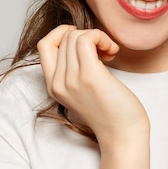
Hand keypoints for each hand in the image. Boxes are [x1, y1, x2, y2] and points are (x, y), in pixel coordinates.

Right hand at [37, 26, 149, 151]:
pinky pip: (87, 39)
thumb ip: (73, 69)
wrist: (123, 134)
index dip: (63, 34)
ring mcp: (72, 80)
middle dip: (87, 36)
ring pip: (75, 36)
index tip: (85, 42)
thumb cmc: (110, 110)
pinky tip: (112, 51)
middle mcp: (58, 83)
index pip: (44, 45)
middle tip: (104, 51)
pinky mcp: (90, 76)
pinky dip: (101, 37)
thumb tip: (79, 38)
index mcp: (53, 86)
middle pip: (64, 37)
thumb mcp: (82, 90)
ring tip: (109, 52)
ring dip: (97, 36)